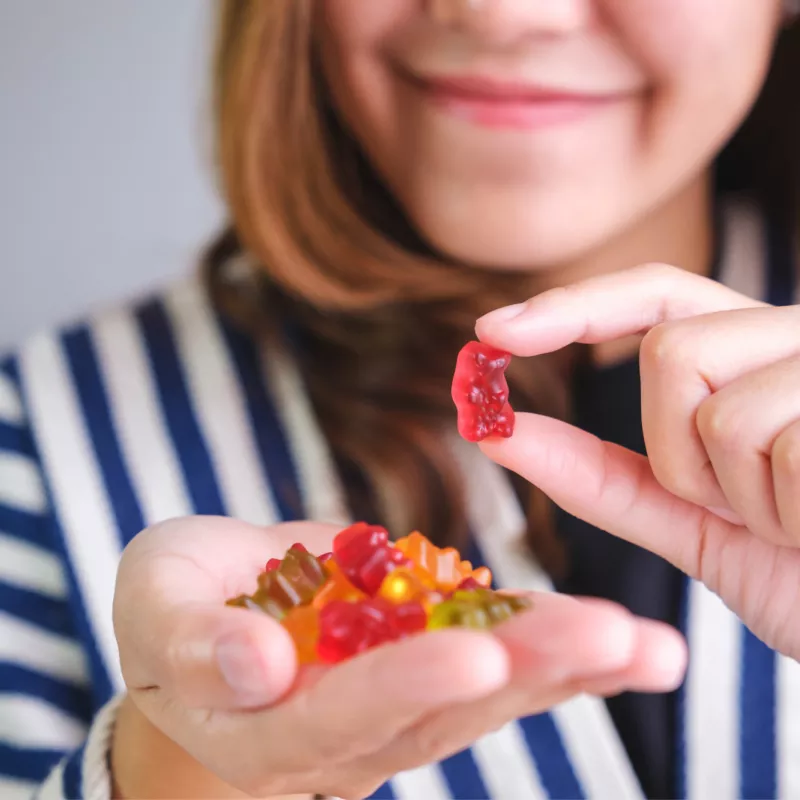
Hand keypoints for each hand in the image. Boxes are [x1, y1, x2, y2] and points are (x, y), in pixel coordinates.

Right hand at [112, 516, 684, 798]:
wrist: (216, 611)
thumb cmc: (173, 607)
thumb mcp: (158, 609)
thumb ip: (195, 643)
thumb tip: (254, 666)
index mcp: (274, 728)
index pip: (344, 716)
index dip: (402, 688)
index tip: (469, 656)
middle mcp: (353, 728)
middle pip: (445, 711)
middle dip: (529, 671)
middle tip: (612, 640)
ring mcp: (402, 697)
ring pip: (490, 688)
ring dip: (570, 665)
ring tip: (647, 645)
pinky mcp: (431, 657)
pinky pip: (499, 651)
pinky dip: (560, 645)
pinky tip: (625, 635)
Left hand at [477, 263, 799, 660]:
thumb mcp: (691, 521)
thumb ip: (598, 475)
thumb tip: (498, 431)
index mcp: (758, 356)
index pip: (659, 295)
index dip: (574, 306)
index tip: (490, 330)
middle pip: (673, 352)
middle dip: (678, 451)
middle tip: (739, 507)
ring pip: (721, 408)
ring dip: (739, 497)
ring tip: (795, 523)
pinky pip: (783, 449)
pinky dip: (788, 515)